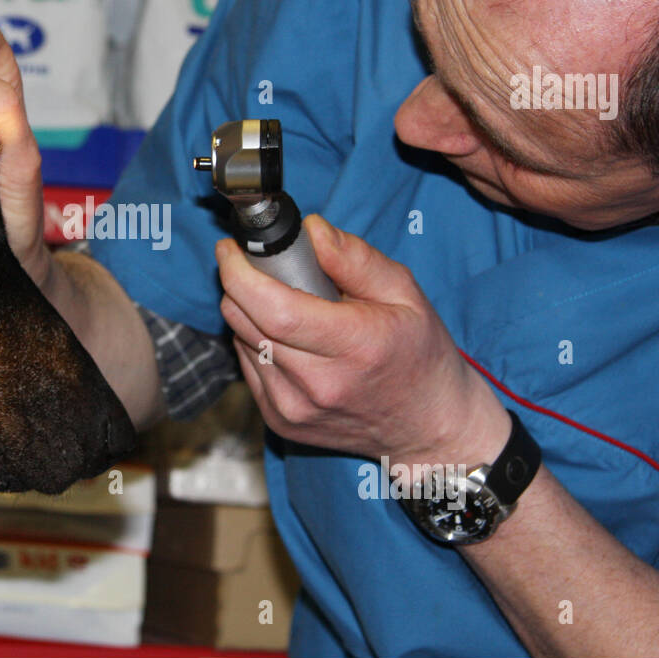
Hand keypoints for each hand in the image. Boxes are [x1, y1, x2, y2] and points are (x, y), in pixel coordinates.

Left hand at [217, 215, 509, 469]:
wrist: (425, 427)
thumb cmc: (418, 353)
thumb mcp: (404, 293)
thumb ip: (356, 259)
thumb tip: (311, 230)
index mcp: (354, 346)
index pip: (274, 308)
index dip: (241, 274)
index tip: (232, 249)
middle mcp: (318, 384)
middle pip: (247, 322)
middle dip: (238, 283)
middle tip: (254, 264)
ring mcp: (294, 409)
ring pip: (241, 341)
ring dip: (247, 312)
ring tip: (282, 302)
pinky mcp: (280, 421)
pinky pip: (247, 365)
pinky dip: (255, 341)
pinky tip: (286, 336)